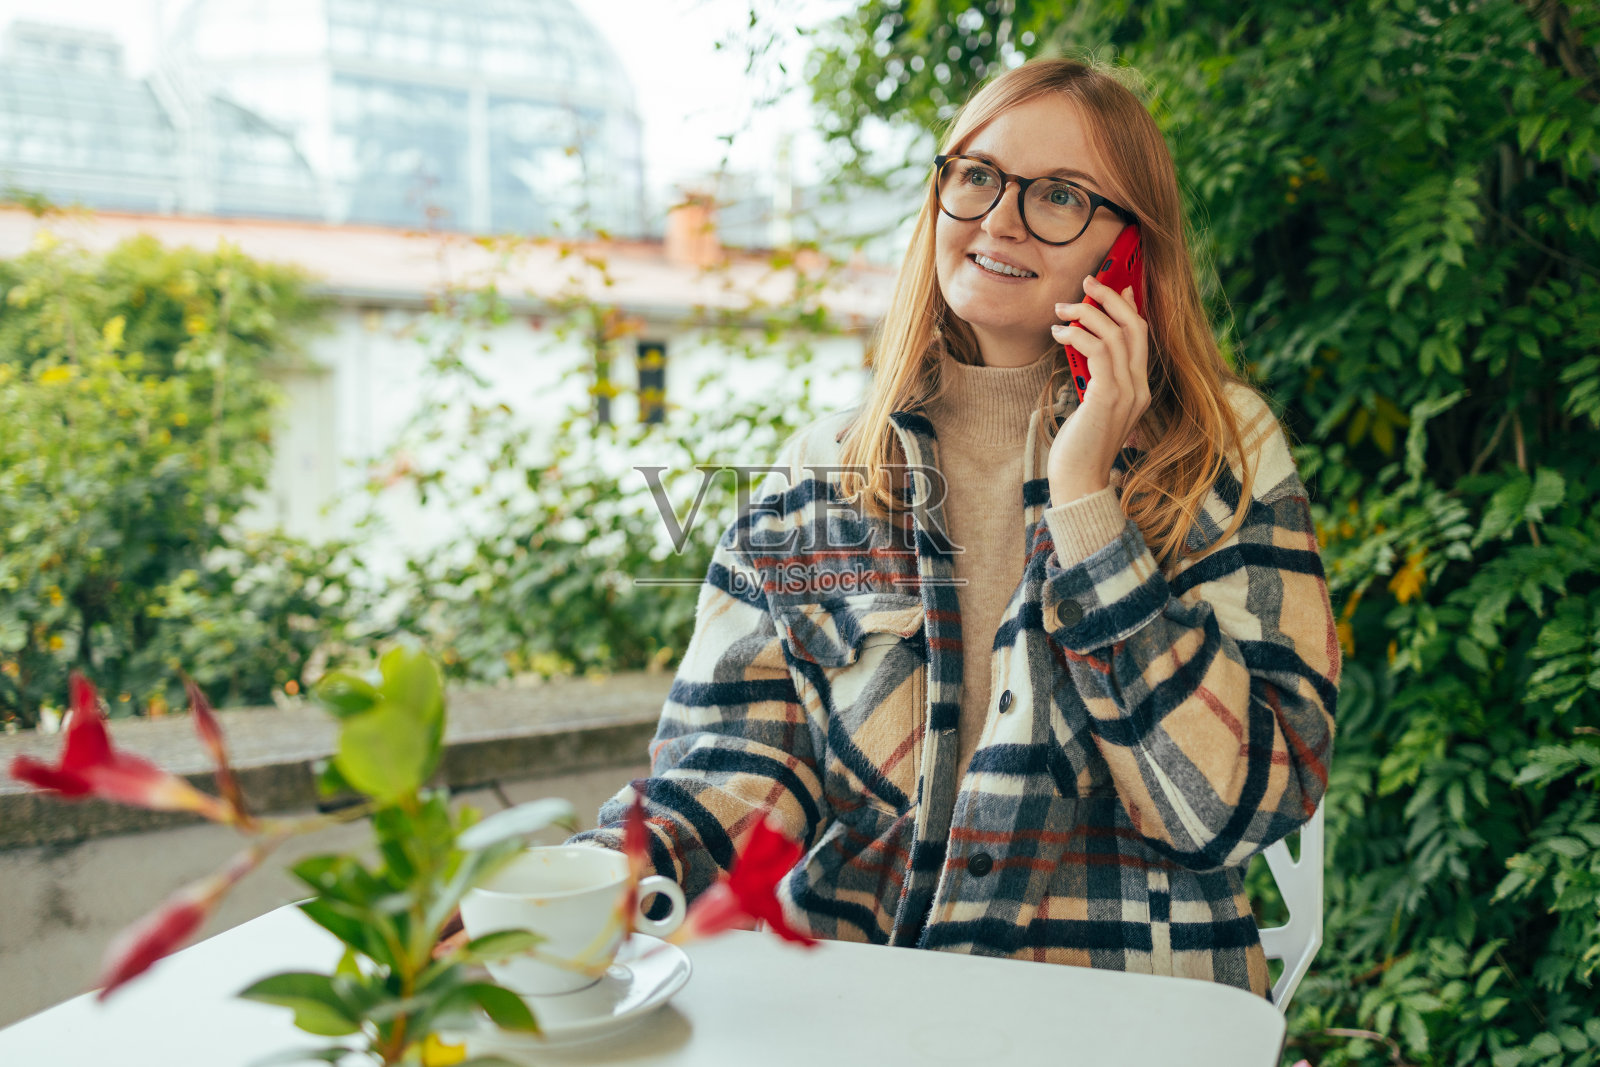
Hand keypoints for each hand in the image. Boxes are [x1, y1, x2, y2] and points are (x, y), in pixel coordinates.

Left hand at [1046, 274, 1150, 505]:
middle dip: (1111, 298)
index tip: (1112, 286)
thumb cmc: (1079, 447)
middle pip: (1135, 327)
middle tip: (1087, 282)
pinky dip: (1079, 335)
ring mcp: (1128, 393)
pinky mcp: (1108, 397)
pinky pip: (1099, 351)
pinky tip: (1059, 334)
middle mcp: (1139, 388)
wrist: (1079, 481)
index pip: (1141, 337)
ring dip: (1087, 314)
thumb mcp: (1090, 406)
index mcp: (1139, 390)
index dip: (1128, 307)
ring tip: (1060, 310)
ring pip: (1116, 334)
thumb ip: (1095, 379)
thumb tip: (1083, 347)